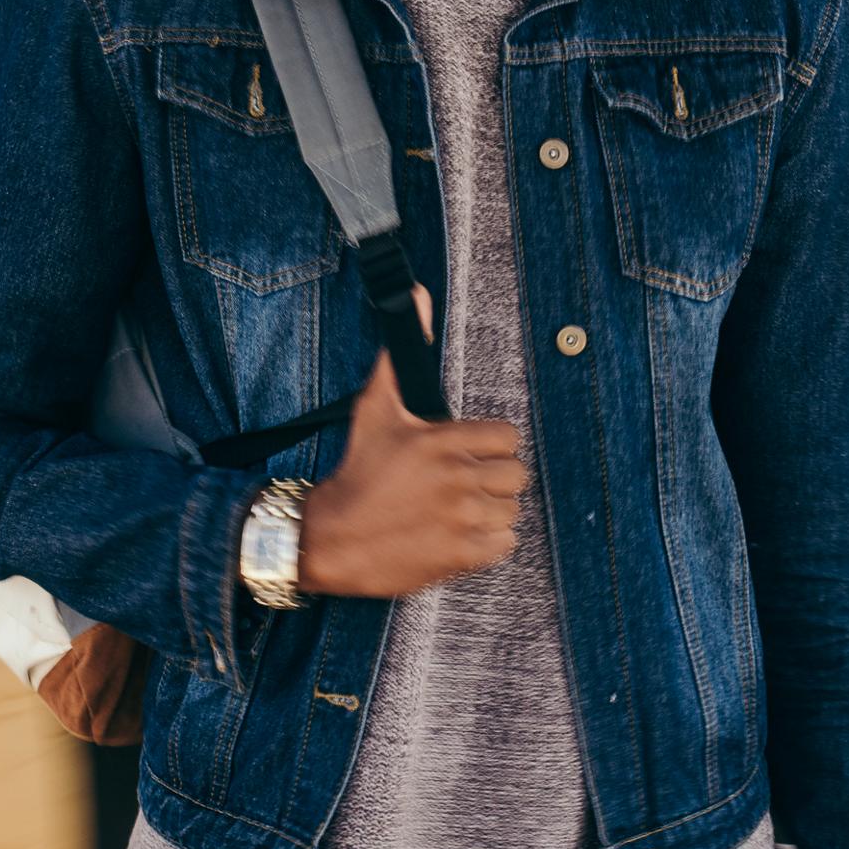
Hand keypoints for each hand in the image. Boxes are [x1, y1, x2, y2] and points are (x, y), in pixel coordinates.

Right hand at [295, 292, 526, 597]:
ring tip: (459, 509)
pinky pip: (505, 544)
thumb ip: (400, 355)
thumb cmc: (358, 469)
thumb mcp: (375, 407)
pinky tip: (460, 533)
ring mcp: (462, 519)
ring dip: (491, 510)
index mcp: (444, 441)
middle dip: (493, 478)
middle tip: (465, 483)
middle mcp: (459, 478)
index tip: (469, 454)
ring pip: (512, 510)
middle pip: (516, 475)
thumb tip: (418, 293)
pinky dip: (488, 542)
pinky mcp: (462, 555)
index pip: (508, 438)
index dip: (490, 446)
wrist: (332, 537)